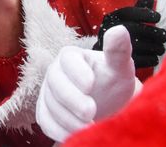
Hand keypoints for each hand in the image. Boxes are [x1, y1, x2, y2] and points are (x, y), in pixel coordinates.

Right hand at [36, 26, 138, 142]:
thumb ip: (118, 50)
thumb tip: (119, 30)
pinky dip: (58, 130)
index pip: (66, 59)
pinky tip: (75, 135)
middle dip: (72, 99)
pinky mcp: (45, 111)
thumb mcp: (120, 67)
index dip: (76, 71)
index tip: (91, 84)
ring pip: (50, 104)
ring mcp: (47, 92)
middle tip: (91, 113)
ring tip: (90, 128)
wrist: (107, 106)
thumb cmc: (113, 83)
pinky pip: (45, 121)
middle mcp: (55, 72)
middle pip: (54, 83)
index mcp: (71, 56)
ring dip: (69, 119)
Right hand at [92, 0, 165, 68]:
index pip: (127, 13)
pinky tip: (155, 57)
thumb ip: (139, 8)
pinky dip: (150, 59)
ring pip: (136, 46)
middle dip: (152, 32)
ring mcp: (108, 49)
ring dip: (154, 46)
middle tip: (164, 35)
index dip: (144, 14)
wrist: (106, 62)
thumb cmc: (123, 36)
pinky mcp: (115, 65)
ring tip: (161, 47)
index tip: (158, 17)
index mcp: (110, 19)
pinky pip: (138, 61)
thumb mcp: (128, 20)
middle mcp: (106, 31)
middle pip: (132, 29)